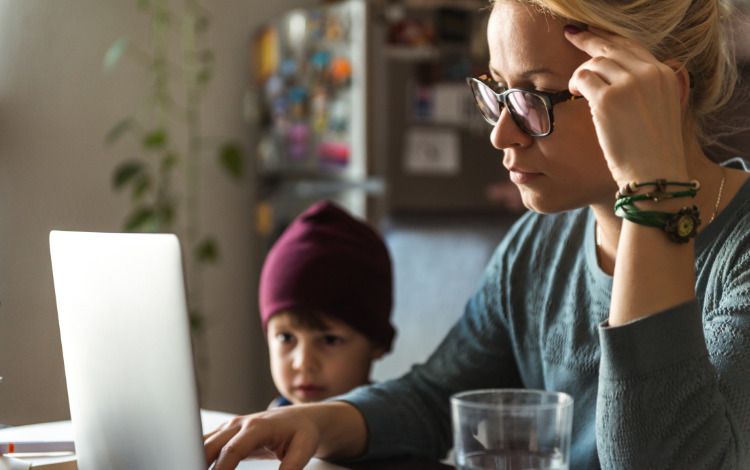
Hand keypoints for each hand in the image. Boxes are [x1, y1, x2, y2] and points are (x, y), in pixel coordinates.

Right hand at [204, 406, 320, 469]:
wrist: (300, 418)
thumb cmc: (303, 432)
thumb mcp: (304, 449)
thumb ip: (292, 467)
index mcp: (257, 427)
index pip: (231, 450)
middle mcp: (238, 424)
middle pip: (209, 446)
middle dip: (198, 464)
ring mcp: (229, 427)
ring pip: (202, 444)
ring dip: (194, 459)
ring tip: (191, 468)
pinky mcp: (226, 433)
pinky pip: (205, 445)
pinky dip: (198, 457)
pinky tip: (196, 466)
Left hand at [564, 26, 689, 185]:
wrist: (656, 175)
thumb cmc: (653, 152)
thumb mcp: (661, 111)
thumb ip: (646, 90)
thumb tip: (617, 78)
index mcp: (666, 75)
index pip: (632, 46)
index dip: (609, 38)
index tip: (592, 34)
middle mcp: (650, 74)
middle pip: (612, 47)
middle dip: (589, 39)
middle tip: (571, 35)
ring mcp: (629, 85)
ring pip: (595, 61)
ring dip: (581, 73)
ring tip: (577, 88)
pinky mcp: (607, 99)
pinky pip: (582, 78)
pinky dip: (575, 83)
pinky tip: (574, 94)